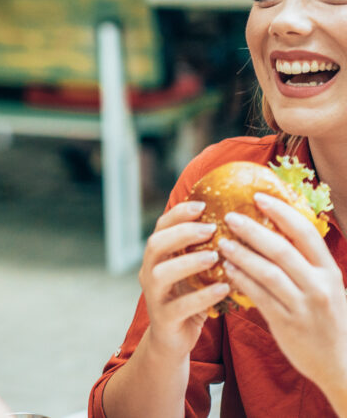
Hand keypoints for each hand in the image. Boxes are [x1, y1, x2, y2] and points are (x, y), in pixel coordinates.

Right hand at [139, 201, 228, 359]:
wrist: (173, 341)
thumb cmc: (190, 300)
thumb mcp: (195, 273)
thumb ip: (205, 251)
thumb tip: (241, 225)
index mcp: (157, 257)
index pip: (161, 227)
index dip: (179, 214)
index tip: (203, 204)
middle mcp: (149, 272)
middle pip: (155, 244)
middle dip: (182, 233)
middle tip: (211, 228)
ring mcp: (154, 296)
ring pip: (161, 273)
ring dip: (189, 262)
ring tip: (215, 256)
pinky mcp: (164, 318)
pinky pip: (180, 305)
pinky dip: (202, 296)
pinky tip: (224, 289)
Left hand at [219, 193, 346, 394]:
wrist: (339, 362)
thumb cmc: (327, 318)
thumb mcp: (325, 286)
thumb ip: (306, 261)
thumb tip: (275, 227)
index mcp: (329, 270)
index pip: (305, 232)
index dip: (281, 211)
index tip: (258, 196)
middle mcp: (319, 286)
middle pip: (282, 249)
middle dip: (253, 230)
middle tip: (230, 217)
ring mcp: (304, 306)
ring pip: (267, 272)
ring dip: (241, 254)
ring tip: (223, 242)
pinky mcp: (287, 323)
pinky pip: (258, 296)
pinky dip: (240, 279)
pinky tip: (226, 269)